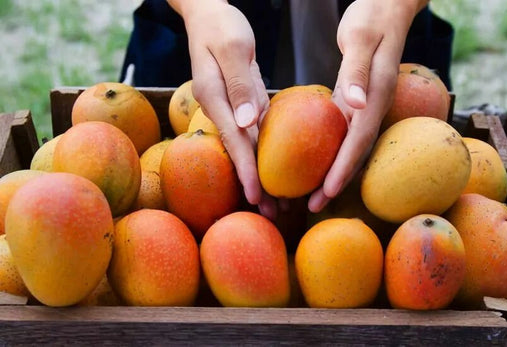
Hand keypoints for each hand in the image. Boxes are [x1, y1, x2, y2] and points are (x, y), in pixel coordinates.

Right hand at [168, 0, 276, 218]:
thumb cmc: (220, 25)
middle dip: (254, 184)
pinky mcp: (241, 102)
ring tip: (278, 203)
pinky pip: (255, 132)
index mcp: (214, 97)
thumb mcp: (232, 46)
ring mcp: (230, 107)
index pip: (233, 140)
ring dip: (261, 175)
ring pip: (248, 147)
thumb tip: (247, 122)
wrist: (209, 14)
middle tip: (272, 213)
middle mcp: (220, 108)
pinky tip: (277, 171)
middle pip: (239, 152)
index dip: (245, 170)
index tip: (256, 196)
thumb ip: (238, 84)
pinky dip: (265, 154)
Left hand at [308, 0, 426, 211]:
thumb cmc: (373, 16)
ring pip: (348, 146)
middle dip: (336, 181)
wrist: (387, 4)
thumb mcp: (363, 37)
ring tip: (311, 195)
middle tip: (313, 207)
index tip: (327, 193)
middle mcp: (372, 105)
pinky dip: (329, 151)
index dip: (344, 169)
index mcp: (375, 95)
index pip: (359, 140)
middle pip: (354, 152)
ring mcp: (364, 104)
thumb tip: (356, 105)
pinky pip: (342, 132)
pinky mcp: (355, 99)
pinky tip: (314, 163)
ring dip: (331, 172)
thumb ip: (358, 71)